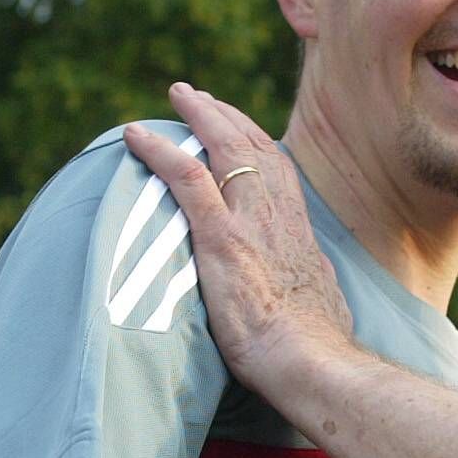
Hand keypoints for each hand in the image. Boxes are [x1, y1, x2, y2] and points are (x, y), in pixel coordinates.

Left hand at [123, 84, 351, 385]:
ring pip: (225, 148)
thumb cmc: (317, 349)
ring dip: (199, 115)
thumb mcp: (321, 303)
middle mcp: (277, 217)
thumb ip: (307, 281)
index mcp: (300, 232)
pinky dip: (160, 151)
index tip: (238, 127)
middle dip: (226, 116)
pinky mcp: (222, 239)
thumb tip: (310, 282)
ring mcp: (251, 223)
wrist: (314, 362)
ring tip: (179, 95)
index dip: (257, 142)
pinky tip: (137, 135)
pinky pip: (188, 178)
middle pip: (254, 147)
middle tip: (200, 97)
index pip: (278, 171)